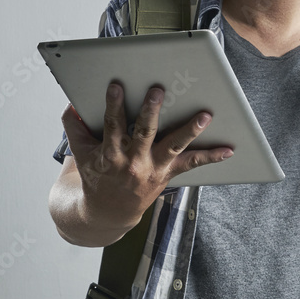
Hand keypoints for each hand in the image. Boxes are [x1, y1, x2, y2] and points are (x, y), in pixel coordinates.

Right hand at [61, 82, 232, 232]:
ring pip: (173, 146)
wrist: (108, 212)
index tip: (115, 86)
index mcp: (110, 153)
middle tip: (158, 91)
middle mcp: (133, 160)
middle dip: (151, 111)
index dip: (112, 105)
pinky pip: (192, 164)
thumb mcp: (79, 153)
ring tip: (205, 115)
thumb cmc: (95, 175)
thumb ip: (73, 128)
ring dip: (190, 130)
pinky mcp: (167, 174)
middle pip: (144, 132)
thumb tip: (69, 106)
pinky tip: (229, 150)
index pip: (111, 125)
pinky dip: (211, 156)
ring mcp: (153, 168)